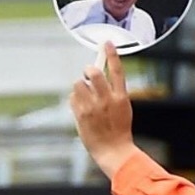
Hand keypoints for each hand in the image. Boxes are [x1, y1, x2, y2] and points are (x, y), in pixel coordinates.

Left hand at [70, 44, 139, 176]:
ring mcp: (93, 107)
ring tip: (85, 96)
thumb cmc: (118, 130)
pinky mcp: (81, 115)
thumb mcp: (122, 108)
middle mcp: (107, 99)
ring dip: (80, 86)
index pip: (117, 70)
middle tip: (88, 75)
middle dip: (88, 70)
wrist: (113, 150)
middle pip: (93, 73)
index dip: (111, 55)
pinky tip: (81, 107)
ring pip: (79, 84)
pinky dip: (74, 99)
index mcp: (121, 97)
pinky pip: (72, 97)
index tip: (107, 43)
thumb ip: (112, 93)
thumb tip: (97, 79)